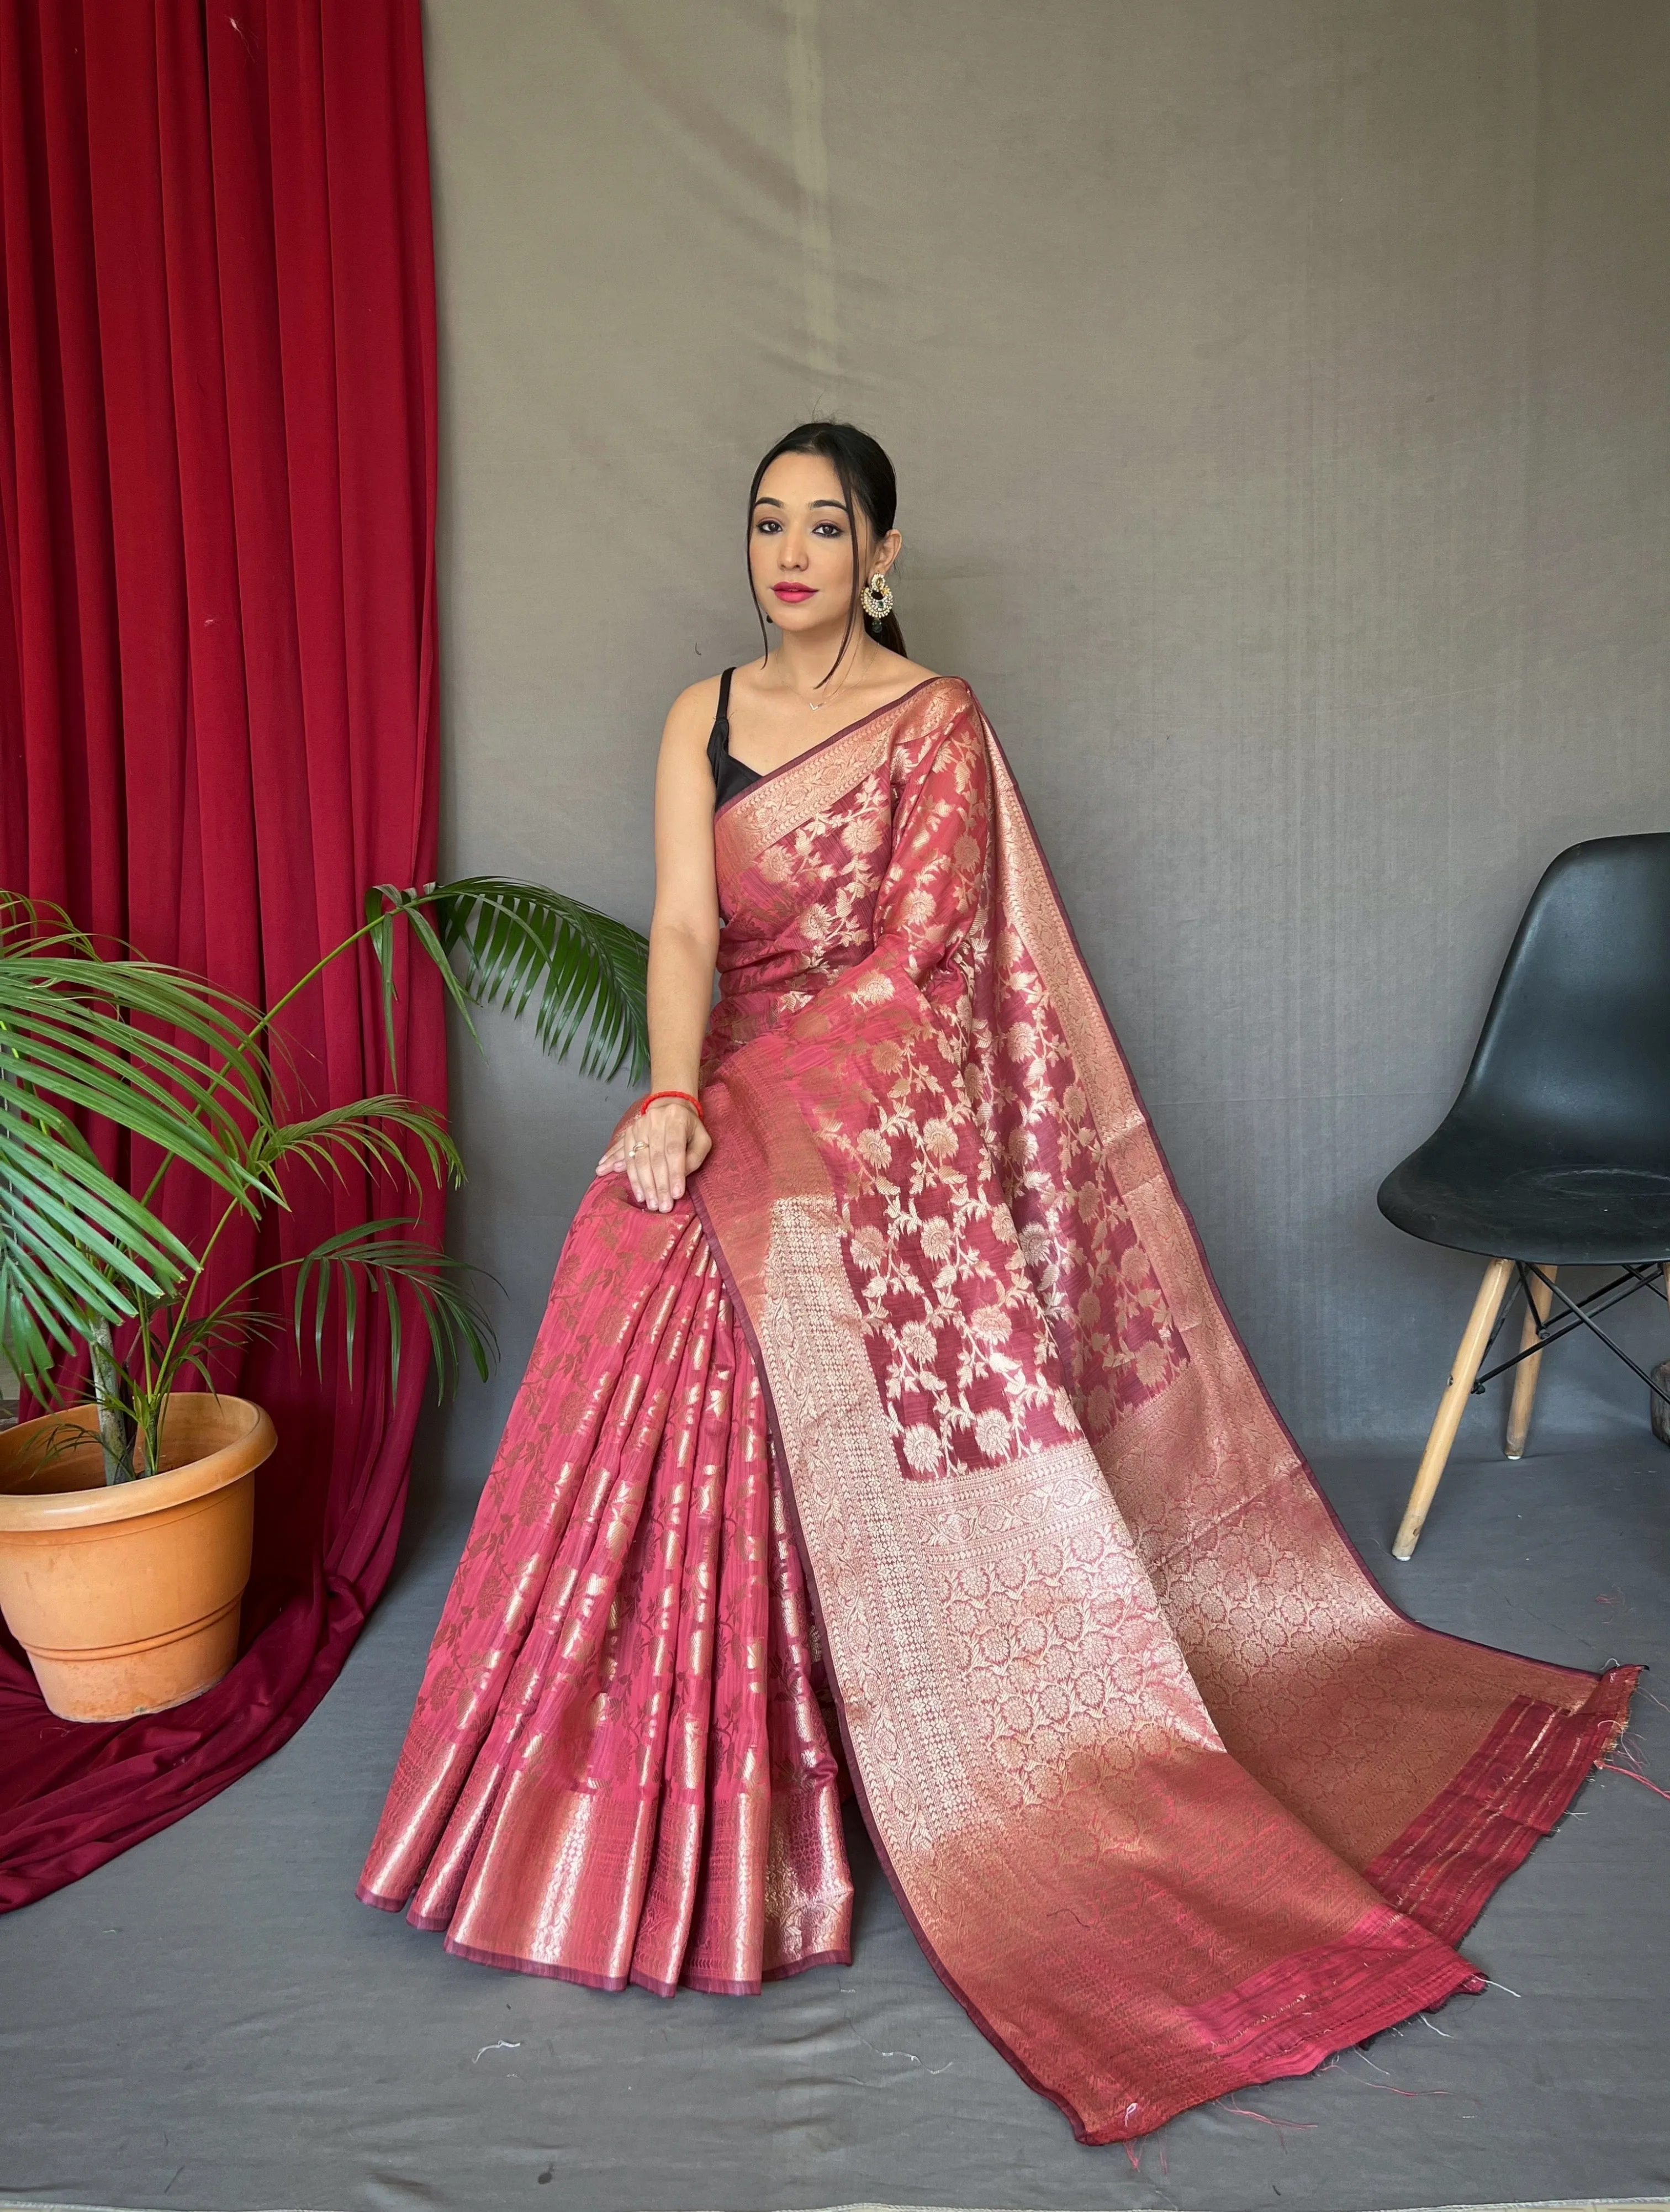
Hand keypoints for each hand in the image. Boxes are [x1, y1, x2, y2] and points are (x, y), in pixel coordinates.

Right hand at [596, 1097, 711, 1211]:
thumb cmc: (690, 1128)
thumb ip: (694, 1158)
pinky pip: (623, 1152)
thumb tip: (679, 1177)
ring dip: (641, 1183)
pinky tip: (605, 1173)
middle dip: (658, 1185)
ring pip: (638, 1158)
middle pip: (654, 1158)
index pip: (674, 1150)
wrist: (671, 1106)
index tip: (675, 1195)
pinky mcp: (629, 1132)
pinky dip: (616, 1165)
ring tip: (646, 1201)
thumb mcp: (702, 1140)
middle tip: (661, 1206)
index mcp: (676, 1120)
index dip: (674, 1174)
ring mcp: (640, 1126)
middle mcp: (655, 1121)